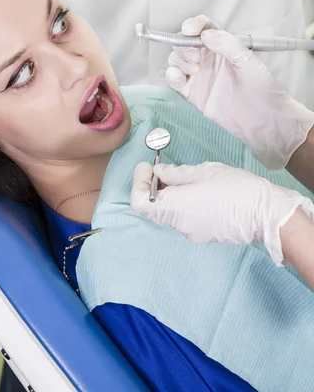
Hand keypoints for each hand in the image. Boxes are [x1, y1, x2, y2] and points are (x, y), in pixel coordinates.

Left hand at [131, 161, 313, 265]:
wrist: (265, 214)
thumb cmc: (237, 188)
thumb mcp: (204, 171)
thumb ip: (176, 173)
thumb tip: (159, 172)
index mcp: (176, 207)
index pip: (139, 203)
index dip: (138, 183)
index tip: (147, 168)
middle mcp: (179, 224)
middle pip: (153, 208)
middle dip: (153, 187)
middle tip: (164, 169)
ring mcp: (191, 233)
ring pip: (169, 213)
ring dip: (169, 195)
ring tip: (186, 178)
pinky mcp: (203, 235)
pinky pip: (184, 219)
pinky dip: (183, 204)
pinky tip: (199, 192)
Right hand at [165, 14, 313, 168]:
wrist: (262, 121)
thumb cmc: (262, 90)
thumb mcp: (249, 62)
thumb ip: (228, 45)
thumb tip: (206, 34)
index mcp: (223, 46)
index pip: (204, 27)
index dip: (194, 24)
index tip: (190, 29)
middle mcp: (208, 58)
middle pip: (184, 42)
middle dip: (184, 44)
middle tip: (195, 56)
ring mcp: (198, 75)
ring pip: (176, 59)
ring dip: (179, 60)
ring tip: (194, 71)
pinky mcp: (191, 92)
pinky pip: (174, 79)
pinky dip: (171, 75)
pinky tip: (179, 77)